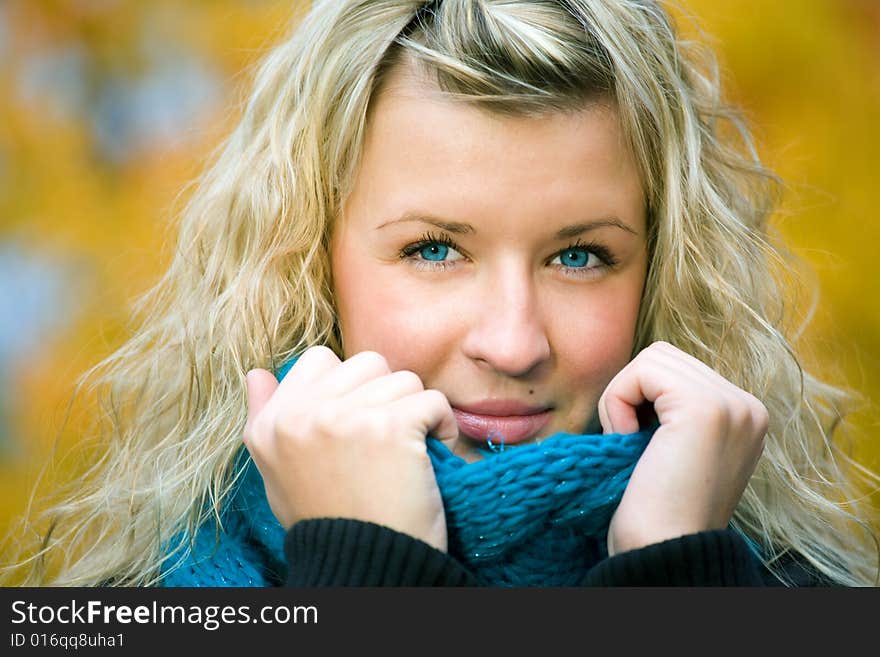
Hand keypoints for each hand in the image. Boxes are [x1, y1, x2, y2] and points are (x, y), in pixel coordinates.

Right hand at [243, 346, 457, 551]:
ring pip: (404, 379)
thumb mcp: (279, 472)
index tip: (359, 424)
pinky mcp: (389, 427)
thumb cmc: (327, 521)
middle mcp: (301, 415)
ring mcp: (344, 418)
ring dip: (416, 412)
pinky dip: (442, 427)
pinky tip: (431, 456)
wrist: (364, 568)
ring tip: (408, 452)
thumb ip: (265, 417)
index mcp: (271, 423)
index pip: (320, 361)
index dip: (350, 386)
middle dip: (387, 395)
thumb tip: (257, 372)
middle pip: (368, 363)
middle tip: (387, 440)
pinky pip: (432, 400)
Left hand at [598, 341, 768, 555]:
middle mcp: (749, 407)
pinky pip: (641, 371)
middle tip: (631, 442)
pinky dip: (618, 401)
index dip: (643, 399)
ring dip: (624, 397)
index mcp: (745, 417)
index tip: (643, 447)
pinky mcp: (705, 408)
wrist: (663, 553)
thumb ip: (671, 410)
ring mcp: (733, 405)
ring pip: (652, 358)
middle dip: (633, 392)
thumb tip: (640, 373)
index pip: (677, 368)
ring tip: (632, 442)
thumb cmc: (654, 511)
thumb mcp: (673, 449)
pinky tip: (629, 441)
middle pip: (664, 356)